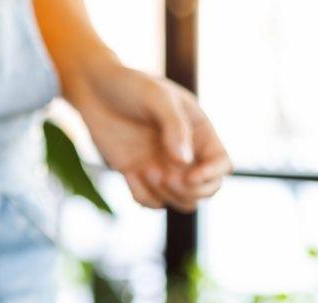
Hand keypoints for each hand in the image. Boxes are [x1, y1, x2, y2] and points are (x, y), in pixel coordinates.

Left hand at [69, 64, 230, 211]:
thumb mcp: (156, 97)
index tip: (189, 174)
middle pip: (206, 190)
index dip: (212, 175)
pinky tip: (129, 173)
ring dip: (166, 195)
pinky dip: (142, 196)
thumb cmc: (130, 86)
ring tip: (146, 171)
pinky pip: (150, 202)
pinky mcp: (138, 175)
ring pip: (181, 201)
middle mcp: (185, 153)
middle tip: (166, 177)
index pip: (222, 164)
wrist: (95, 90)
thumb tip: (184, 161)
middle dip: (190, 191)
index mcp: (199, 131)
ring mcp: (162, 167)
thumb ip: (174, 126)